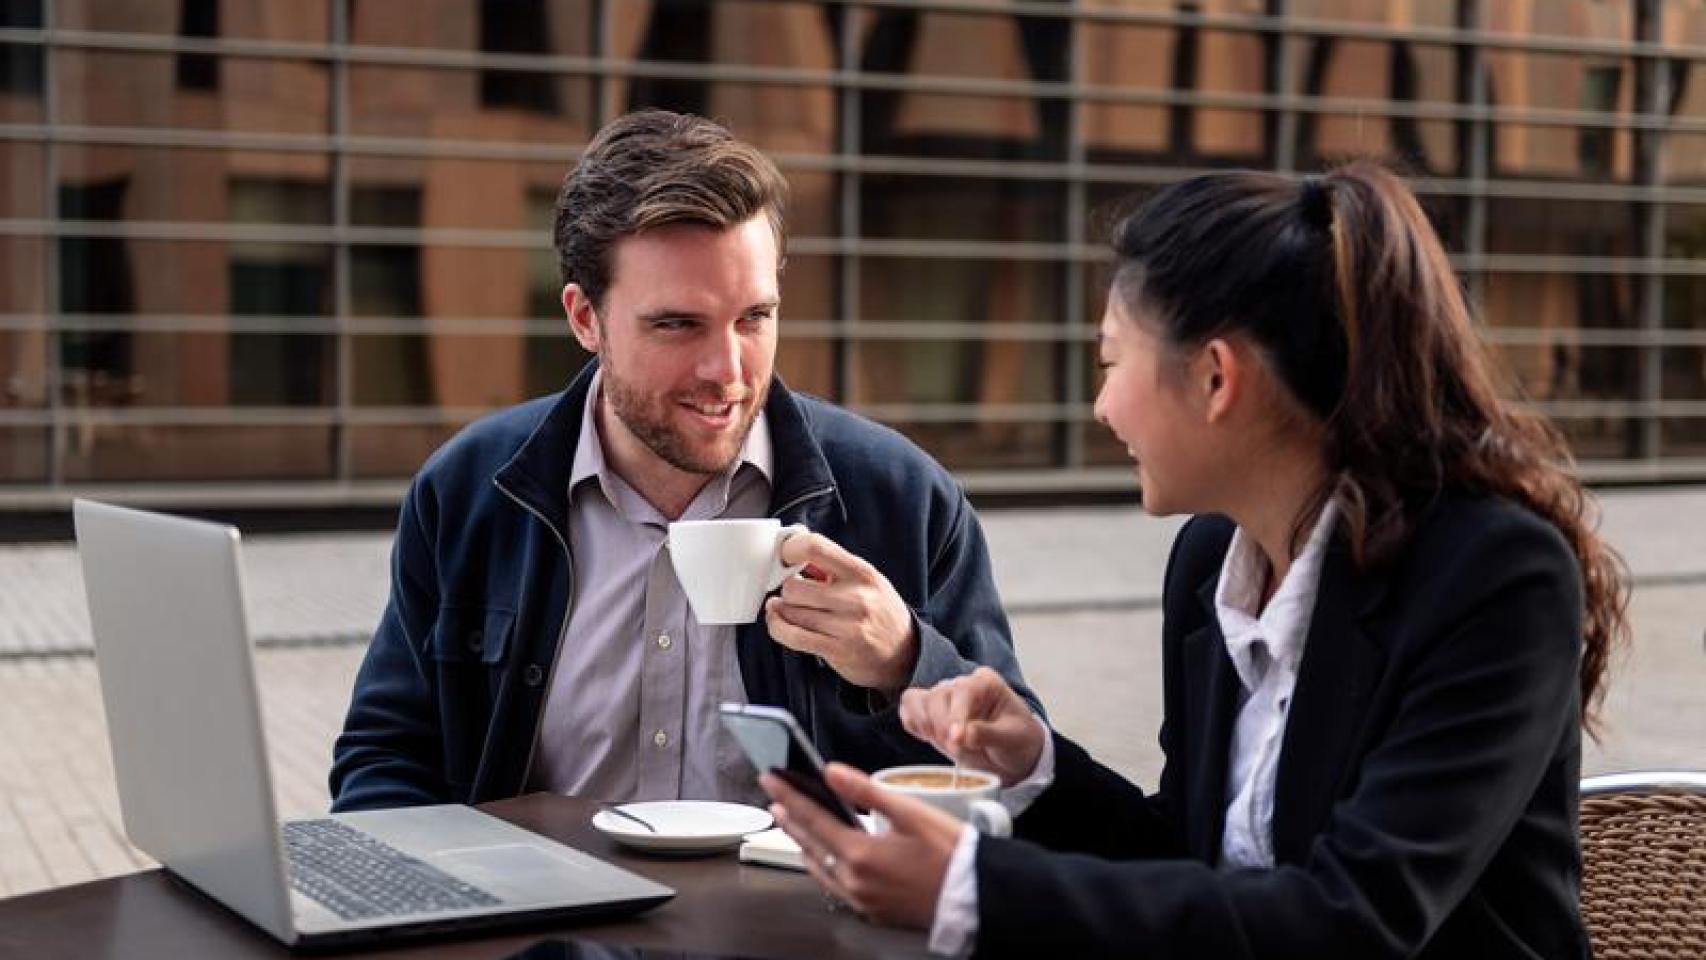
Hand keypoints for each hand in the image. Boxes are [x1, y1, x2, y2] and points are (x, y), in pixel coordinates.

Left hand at [761, 763, 960, 929]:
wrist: (974, 895)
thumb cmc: (950, 854)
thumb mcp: (910, 811)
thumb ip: (865, 791)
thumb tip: (832, 772)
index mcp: (860, 854)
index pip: (812, 818)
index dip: (788, 795)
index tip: (771, 779)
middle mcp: (853, 881)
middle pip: (808, 844)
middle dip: (789, 817)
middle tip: (775, 797)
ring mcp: (860, 899)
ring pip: (817, 867)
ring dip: (802, 842)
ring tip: (791, 822)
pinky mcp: (870, 910)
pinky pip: (832, 885)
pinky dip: (820, 864)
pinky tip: (822, 855)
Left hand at [764, 532, 917, 697]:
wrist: (905, 654)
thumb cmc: (880, 613)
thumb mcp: (866, 581)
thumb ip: (832, 565)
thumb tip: (796, 547)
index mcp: (862, 573)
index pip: (816, 548)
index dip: (791, 549)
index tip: (784, 556)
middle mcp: (856, 598)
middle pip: (795, 586)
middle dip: (786, 589)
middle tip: (791, 591)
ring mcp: (847, 626)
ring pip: (791, 612)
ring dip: (782, 610)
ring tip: (787, 608)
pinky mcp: (836, 650)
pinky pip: (793, 636)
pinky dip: (778, 627)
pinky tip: (778, 622)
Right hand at [899, 667, 1044, 786]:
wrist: (1013, 755)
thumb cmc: (1018, 742)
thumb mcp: (1011, 740)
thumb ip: (986, 735)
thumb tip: (960, 734)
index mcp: (986, 683)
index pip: (962, 691)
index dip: (955, 716)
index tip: (955, 740)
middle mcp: (962, 684)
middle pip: (936, 696)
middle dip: (941, 726)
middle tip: (955, 749)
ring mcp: (945, 695)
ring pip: (919, 701)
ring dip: (927, 726)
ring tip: (946, 744)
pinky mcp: (931, 711)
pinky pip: (909, 708)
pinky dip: (914, 723)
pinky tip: (929, 737)